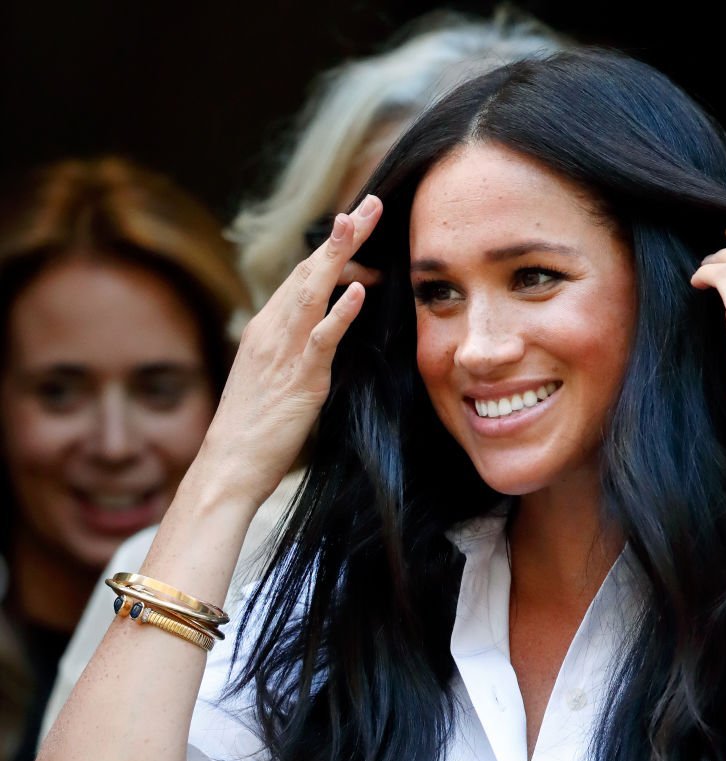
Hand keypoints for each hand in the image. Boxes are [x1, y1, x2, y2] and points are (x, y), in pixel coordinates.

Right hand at [198, 194, 383, 506]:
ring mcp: (284, 353)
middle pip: (310, 272)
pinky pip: (321, 340)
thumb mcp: (274, 380)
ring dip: (340, 254)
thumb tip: (320, 340)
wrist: (228, 465)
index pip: (303, 279)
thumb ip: (294, 354)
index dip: (332, 251)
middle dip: (342, 236)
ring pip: (313, 292)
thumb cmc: (253, 430)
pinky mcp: (300, 380)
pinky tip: (358, 290)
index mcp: (267, 330)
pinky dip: (340, 313)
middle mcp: (272, 331)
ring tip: (362, 220)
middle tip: (371, 204)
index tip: (357, 225)